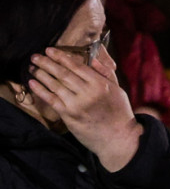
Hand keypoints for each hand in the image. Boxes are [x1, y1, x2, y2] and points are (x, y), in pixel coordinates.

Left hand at [28, 46, 142, 170]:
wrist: (118, 138)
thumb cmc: (119, 113)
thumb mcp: (118, 89)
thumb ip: (105, 72)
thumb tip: (93, 56)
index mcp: (100, 84)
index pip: (77, 66)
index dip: (61, 57)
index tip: (50, 50)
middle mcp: (88, 92)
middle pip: (63, 73)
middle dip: (47, 63)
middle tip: (36, 56)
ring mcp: (77, 104)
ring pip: (55, 85)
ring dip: (41, 74)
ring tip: (32, 67)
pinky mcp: (69, 116)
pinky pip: (51, 100)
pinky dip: (40, 90)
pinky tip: (32, 83)